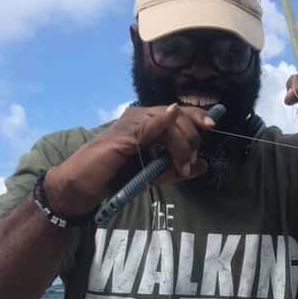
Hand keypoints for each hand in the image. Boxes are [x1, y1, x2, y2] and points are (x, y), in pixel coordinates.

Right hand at [44, 104, 215, 214]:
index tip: (212, 127)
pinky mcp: (123, 134)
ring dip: (181, 145)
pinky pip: (148, 125)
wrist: (85, 186)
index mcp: (149, 121)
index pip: (180, 112)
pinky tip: (171, 118)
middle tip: (187, 166)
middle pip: (180, 117)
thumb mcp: (153, 174)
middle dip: (191, 141)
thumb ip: (177, 169)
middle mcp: (141, 116)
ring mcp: (132, 123)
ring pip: (169, 124)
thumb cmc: (116, 177)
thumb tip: (204, 164)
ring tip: (181, 167)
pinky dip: (162, 121)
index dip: (198, 116)